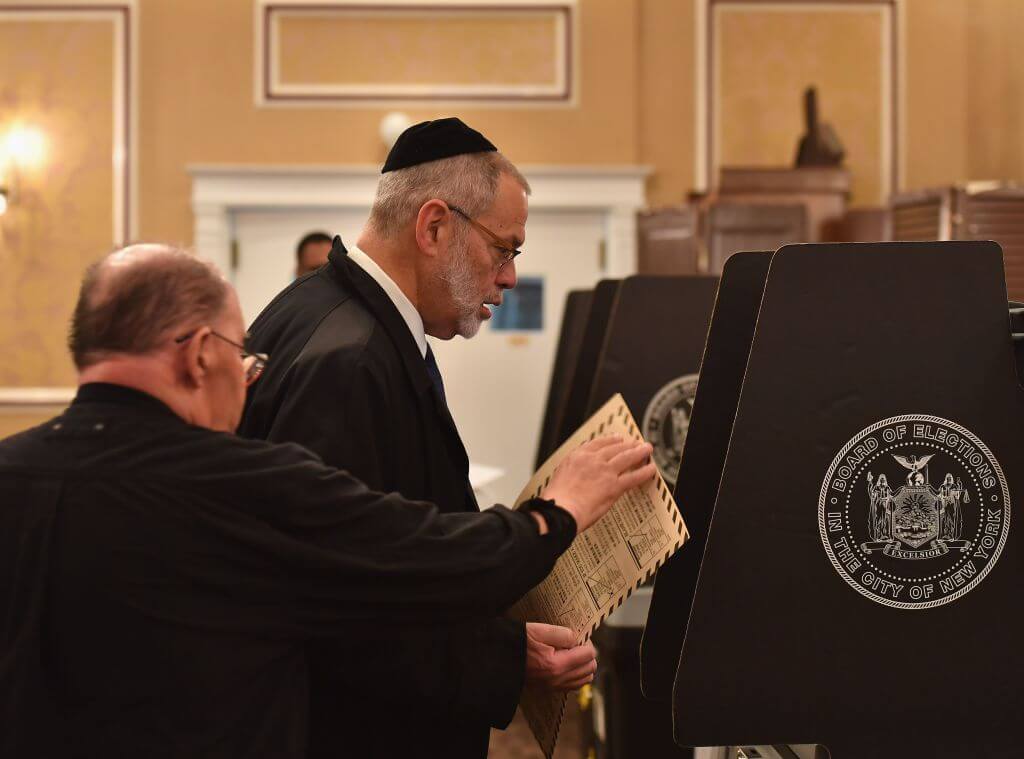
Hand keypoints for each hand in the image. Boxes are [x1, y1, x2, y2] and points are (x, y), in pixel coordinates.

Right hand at [524, 623, 596, 690]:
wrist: (501, 658)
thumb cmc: (519, 641)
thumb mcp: (540, 630)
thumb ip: (563, 634)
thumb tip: (577, 639)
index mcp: (556, 665)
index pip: (588, 655)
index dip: (587, 643)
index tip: (578, 637)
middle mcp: (557, 679)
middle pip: (590, 669)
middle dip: (587, 655)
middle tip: (576, 644)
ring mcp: (554, 687)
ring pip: (585, 679)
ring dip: (584, 666)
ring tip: (573, 654)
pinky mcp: (550, 689)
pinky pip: (574, 686)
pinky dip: (576, 675)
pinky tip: (567, 664)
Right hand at [541, 436, 655, 530]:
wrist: (560, 510)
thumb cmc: (556, 499)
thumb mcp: (559, 476)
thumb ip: (572, 472)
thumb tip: (577, 476)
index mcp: (577, 456)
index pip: (597, 443)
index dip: (610, 440)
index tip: (617, 439)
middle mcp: (592, 460)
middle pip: (615, 447)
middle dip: (628, 444)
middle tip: (636, 442)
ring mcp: (605, 472)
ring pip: (626, 457)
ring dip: (639, 452)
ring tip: (646, 449)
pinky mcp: (614, 486)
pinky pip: (634, 476)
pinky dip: (644, 472)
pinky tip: (651, 469)